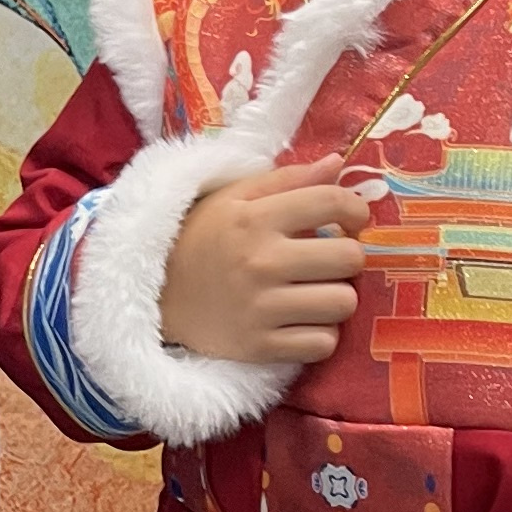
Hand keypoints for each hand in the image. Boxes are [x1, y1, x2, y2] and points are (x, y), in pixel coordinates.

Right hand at [158, 153, 369, 366]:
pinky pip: (323, 344)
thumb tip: (338, 163)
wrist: (155, 294)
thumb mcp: (234, 198)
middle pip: (349, 258)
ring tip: (317, 291)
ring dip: (337, 296)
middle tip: (330, 259)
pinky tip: (304, 321)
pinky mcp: (259, 347)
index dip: (356, 209)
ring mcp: (261, 309)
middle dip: (348, 256)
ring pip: (343, 303)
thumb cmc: (202, 237)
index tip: (351, 219)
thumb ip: (288, 179)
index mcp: (255, 219)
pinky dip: (321, 334)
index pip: (332, 202)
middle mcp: (261, 262)